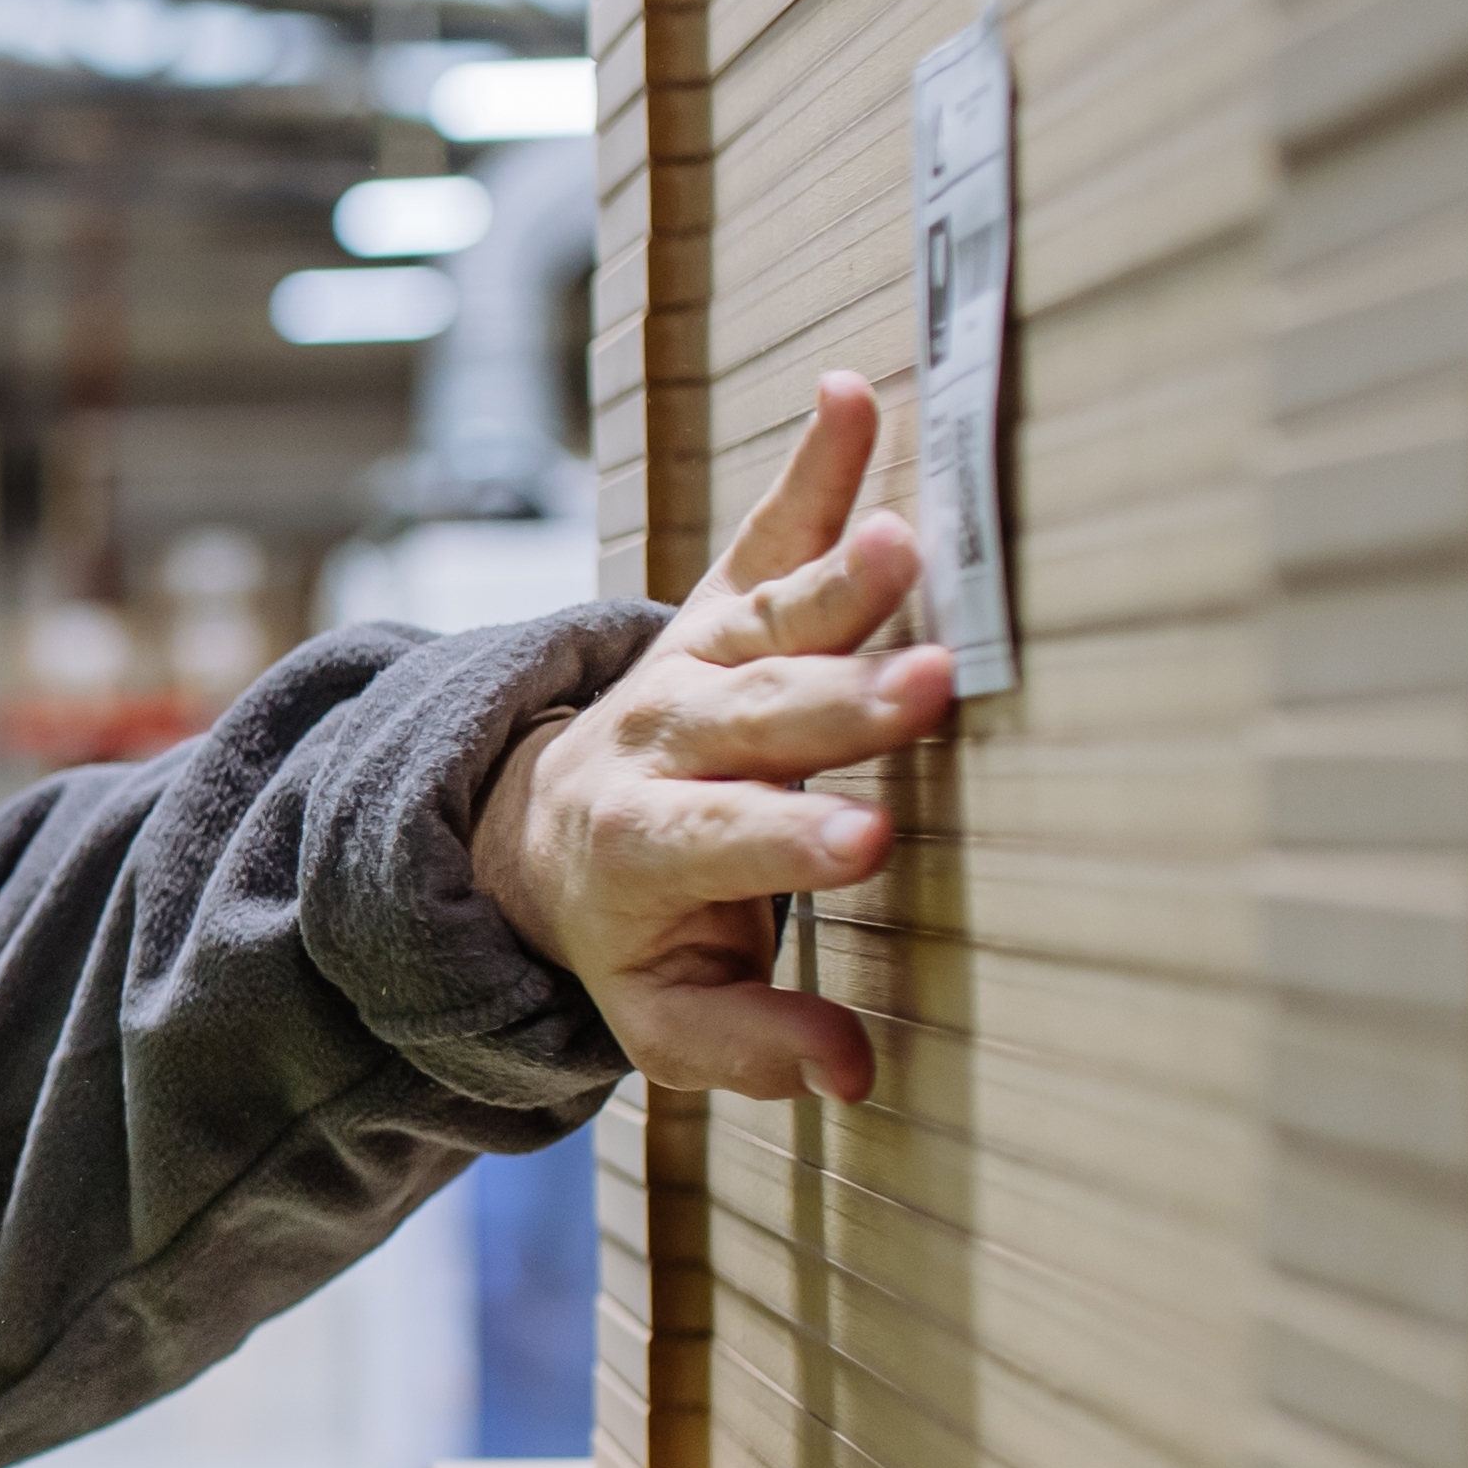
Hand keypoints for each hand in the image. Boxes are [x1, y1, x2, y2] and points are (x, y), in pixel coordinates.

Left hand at [471, 372, 958, 1101]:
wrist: (543, 834)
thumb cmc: (630, 933)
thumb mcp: (658, 1015)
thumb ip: (743, 1045)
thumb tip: (845, 1072)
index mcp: (642, 847)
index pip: (719, 844)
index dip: (787, 844)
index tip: (865, 843)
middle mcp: (660, 741)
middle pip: (755, 721)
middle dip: (839, 705)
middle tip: (924, 688)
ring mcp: (686, 664)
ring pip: (763, 622)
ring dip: (838, 581)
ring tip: (907, 541)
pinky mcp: (715, 608)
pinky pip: (763, 533)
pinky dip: (813, 466)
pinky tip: (852, 395)